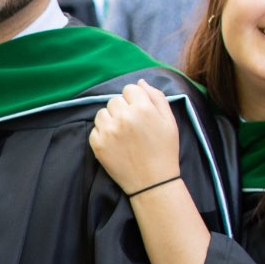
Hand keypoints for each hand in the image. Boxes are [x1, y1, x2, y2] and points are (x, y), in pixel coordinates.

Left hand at [88, 80, 181, 196]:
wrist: (153, 181)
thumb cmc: (164, 150)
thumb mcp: (169, 121)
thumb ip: (156, 97)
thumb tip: (141, 82)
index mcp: (143, 108)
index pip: (130, 89)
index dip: (135, 99)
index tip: (140, 112)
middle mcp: (123, 117)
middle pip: (115, 100)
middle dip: (123, 109)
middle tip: (132, 126)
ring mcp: (108, 131)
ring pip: (102, 113)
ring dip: (110, 119)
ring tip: (123, 134)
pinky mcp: (97, 144)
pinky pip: (95, 129)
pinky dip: (103, 134)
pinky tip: (115, 143)